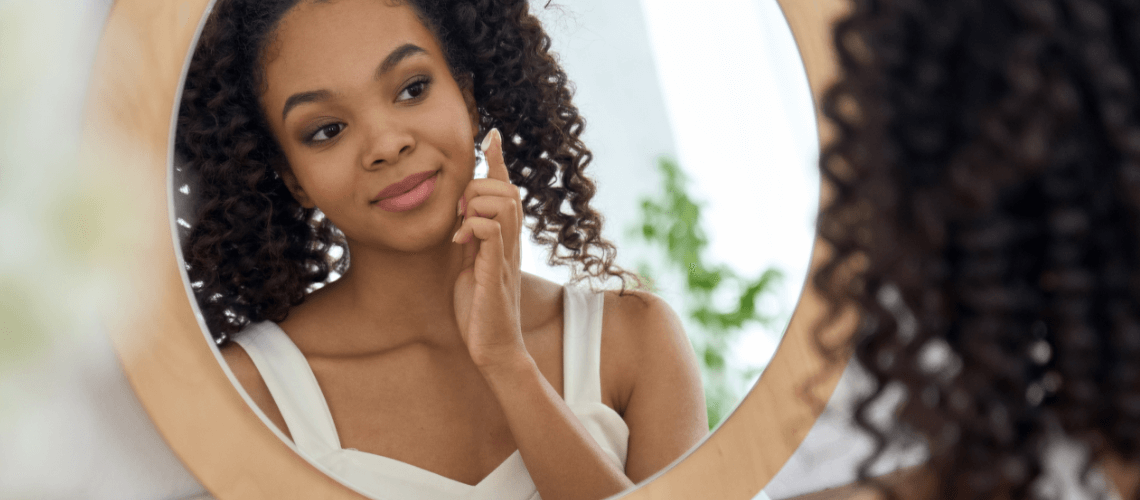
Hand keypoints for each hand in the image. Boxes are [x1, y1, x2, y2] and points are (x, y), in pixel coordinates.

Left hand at [451, 128, 527, 370]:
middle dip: (480, 186)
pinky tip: (459, 239)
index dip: (498, 161)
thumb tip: (462, 215)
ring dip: (477, 204)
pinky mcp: (496, 274)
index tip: (490, 135)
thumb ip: (471, 240)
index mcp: (504, 240)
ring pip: (505, 205)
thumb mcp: (471, 266)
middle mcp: (511, 244)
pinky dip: (474, 226)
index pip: (506, 191)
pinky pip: (492, 233)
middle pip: (509, 190)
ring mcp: (506, 258)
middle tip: (458, 211)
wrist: (493, 350)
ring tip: (460, 225)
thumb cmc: (479, 312)